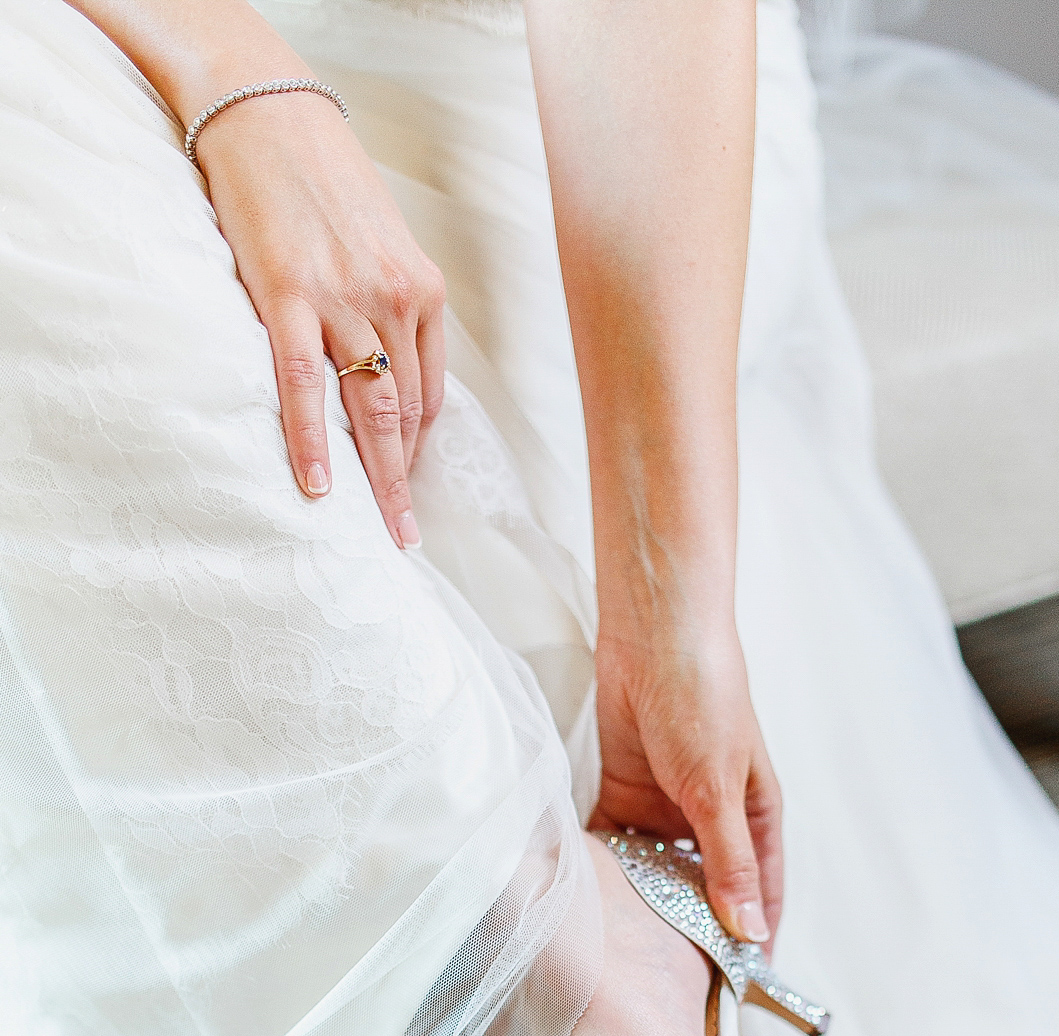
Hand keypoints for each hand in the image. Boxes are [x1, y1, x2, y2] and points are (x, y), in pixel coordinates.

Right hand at [195, 91, 445, 546]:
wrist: (270, 112)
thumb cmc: (323, 181)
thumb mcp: (378, 244)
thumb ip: (389, 307)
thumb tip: (385, 369)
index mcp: (423, 290)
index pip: (428, 392)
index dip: (418, 448)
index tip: (407, 487)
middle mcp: (394, 298)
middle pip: (406, 412)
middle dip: (409, 483)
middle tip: (408, 539)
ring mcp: (343, 299)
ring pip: (368, 406)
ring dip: (376, 477)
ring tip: (380, 531)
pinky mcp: (289, 294)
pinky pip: (305, 383)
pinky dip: (313, 439)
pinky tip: (320, 485)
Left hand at [591, 622, 783, 946]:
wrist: (653, 635)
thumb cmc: (706, 698)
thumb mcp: (718, 790)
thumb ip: (727, 862)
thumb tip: (748, 927)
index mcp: (753, 819)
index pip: (759, 896)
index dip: (750, 941)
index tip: (737, 991)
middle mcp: (713, 819)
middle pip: (704, 889)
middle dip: (689, 929)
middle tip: (669, 978)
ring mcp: (668, 808)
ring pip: (657, 871)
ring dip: (643, 900)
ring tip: (626, 948)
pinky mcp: (626, 792)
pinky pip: (618, 844)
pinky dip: (608, 866)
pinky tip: (593, 897)